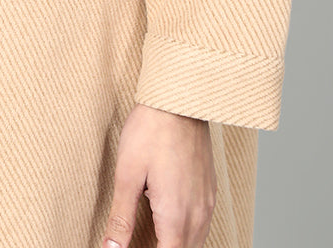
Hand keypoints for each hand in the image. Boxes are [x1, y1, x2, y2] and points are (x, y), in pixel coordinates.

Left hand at [102, 102, 215, 247]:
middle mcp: (197, 213)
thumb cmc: (150, 131)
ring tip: (153, 237)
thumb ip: (122, 218)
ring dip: (176, 244)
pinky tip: (171, 223)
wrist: (178, 99)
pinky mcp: (210, 189)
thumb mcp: (127, 174)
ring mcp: (207, 201)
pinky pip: (202, 225)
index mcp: (176, 215)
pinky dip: (187, 233)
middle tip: (139, 241)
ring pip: (196, 241)